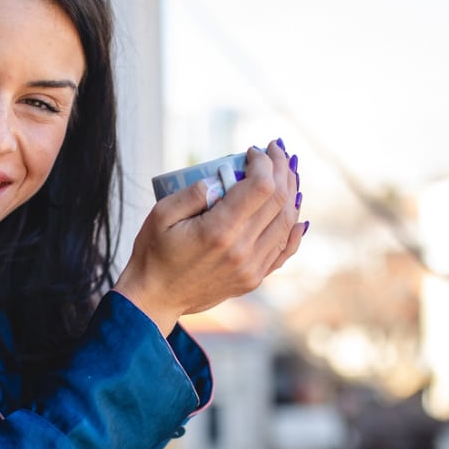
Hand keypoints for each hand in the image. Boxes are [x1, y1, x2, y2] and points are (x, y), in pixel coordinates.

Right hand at [114, 139, 306, 334]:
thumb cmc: (153, 253)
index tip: (255, 150)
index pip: (261, 187)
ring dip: (291, 192)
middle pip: (279, 201)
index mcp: (219, 231)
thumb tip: (219, 177)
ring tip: (285, 173)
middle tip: (276, 152)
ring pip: (287, 222)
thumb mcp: (160, 215)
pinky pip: (284, 250)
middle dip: (281, 169)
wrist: (156, 298)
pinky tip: (295, 209)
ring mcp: (251, 267)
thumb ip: (192, 193)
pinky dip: (294, 227)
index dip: (264, 162)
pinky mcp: (253, 278)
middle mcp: (242, 250)